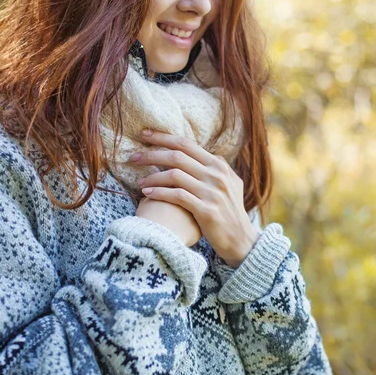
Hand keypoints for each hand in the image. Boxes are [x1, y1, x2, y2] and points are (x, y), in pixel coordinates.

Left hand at [127, 129, 259, 267]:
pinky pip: (177, 196)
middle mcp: (217, 175)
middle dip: (152, 154)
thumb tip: (201, 155)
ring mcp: (212, 192)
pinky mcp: (206, 210)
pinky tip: (147, 194)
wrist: (242, 240)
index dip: (163, 137)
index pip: (186, 144)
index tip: (144, 134)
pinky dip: (159, 193)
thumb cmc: (230, 212)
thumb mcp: (230, 184)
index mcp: (219, 165)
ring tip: (139, 181)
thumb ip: (215, 169)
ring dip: (152, 177)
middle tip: (133, 157)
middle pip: (177, 156)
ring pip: (174, 175)